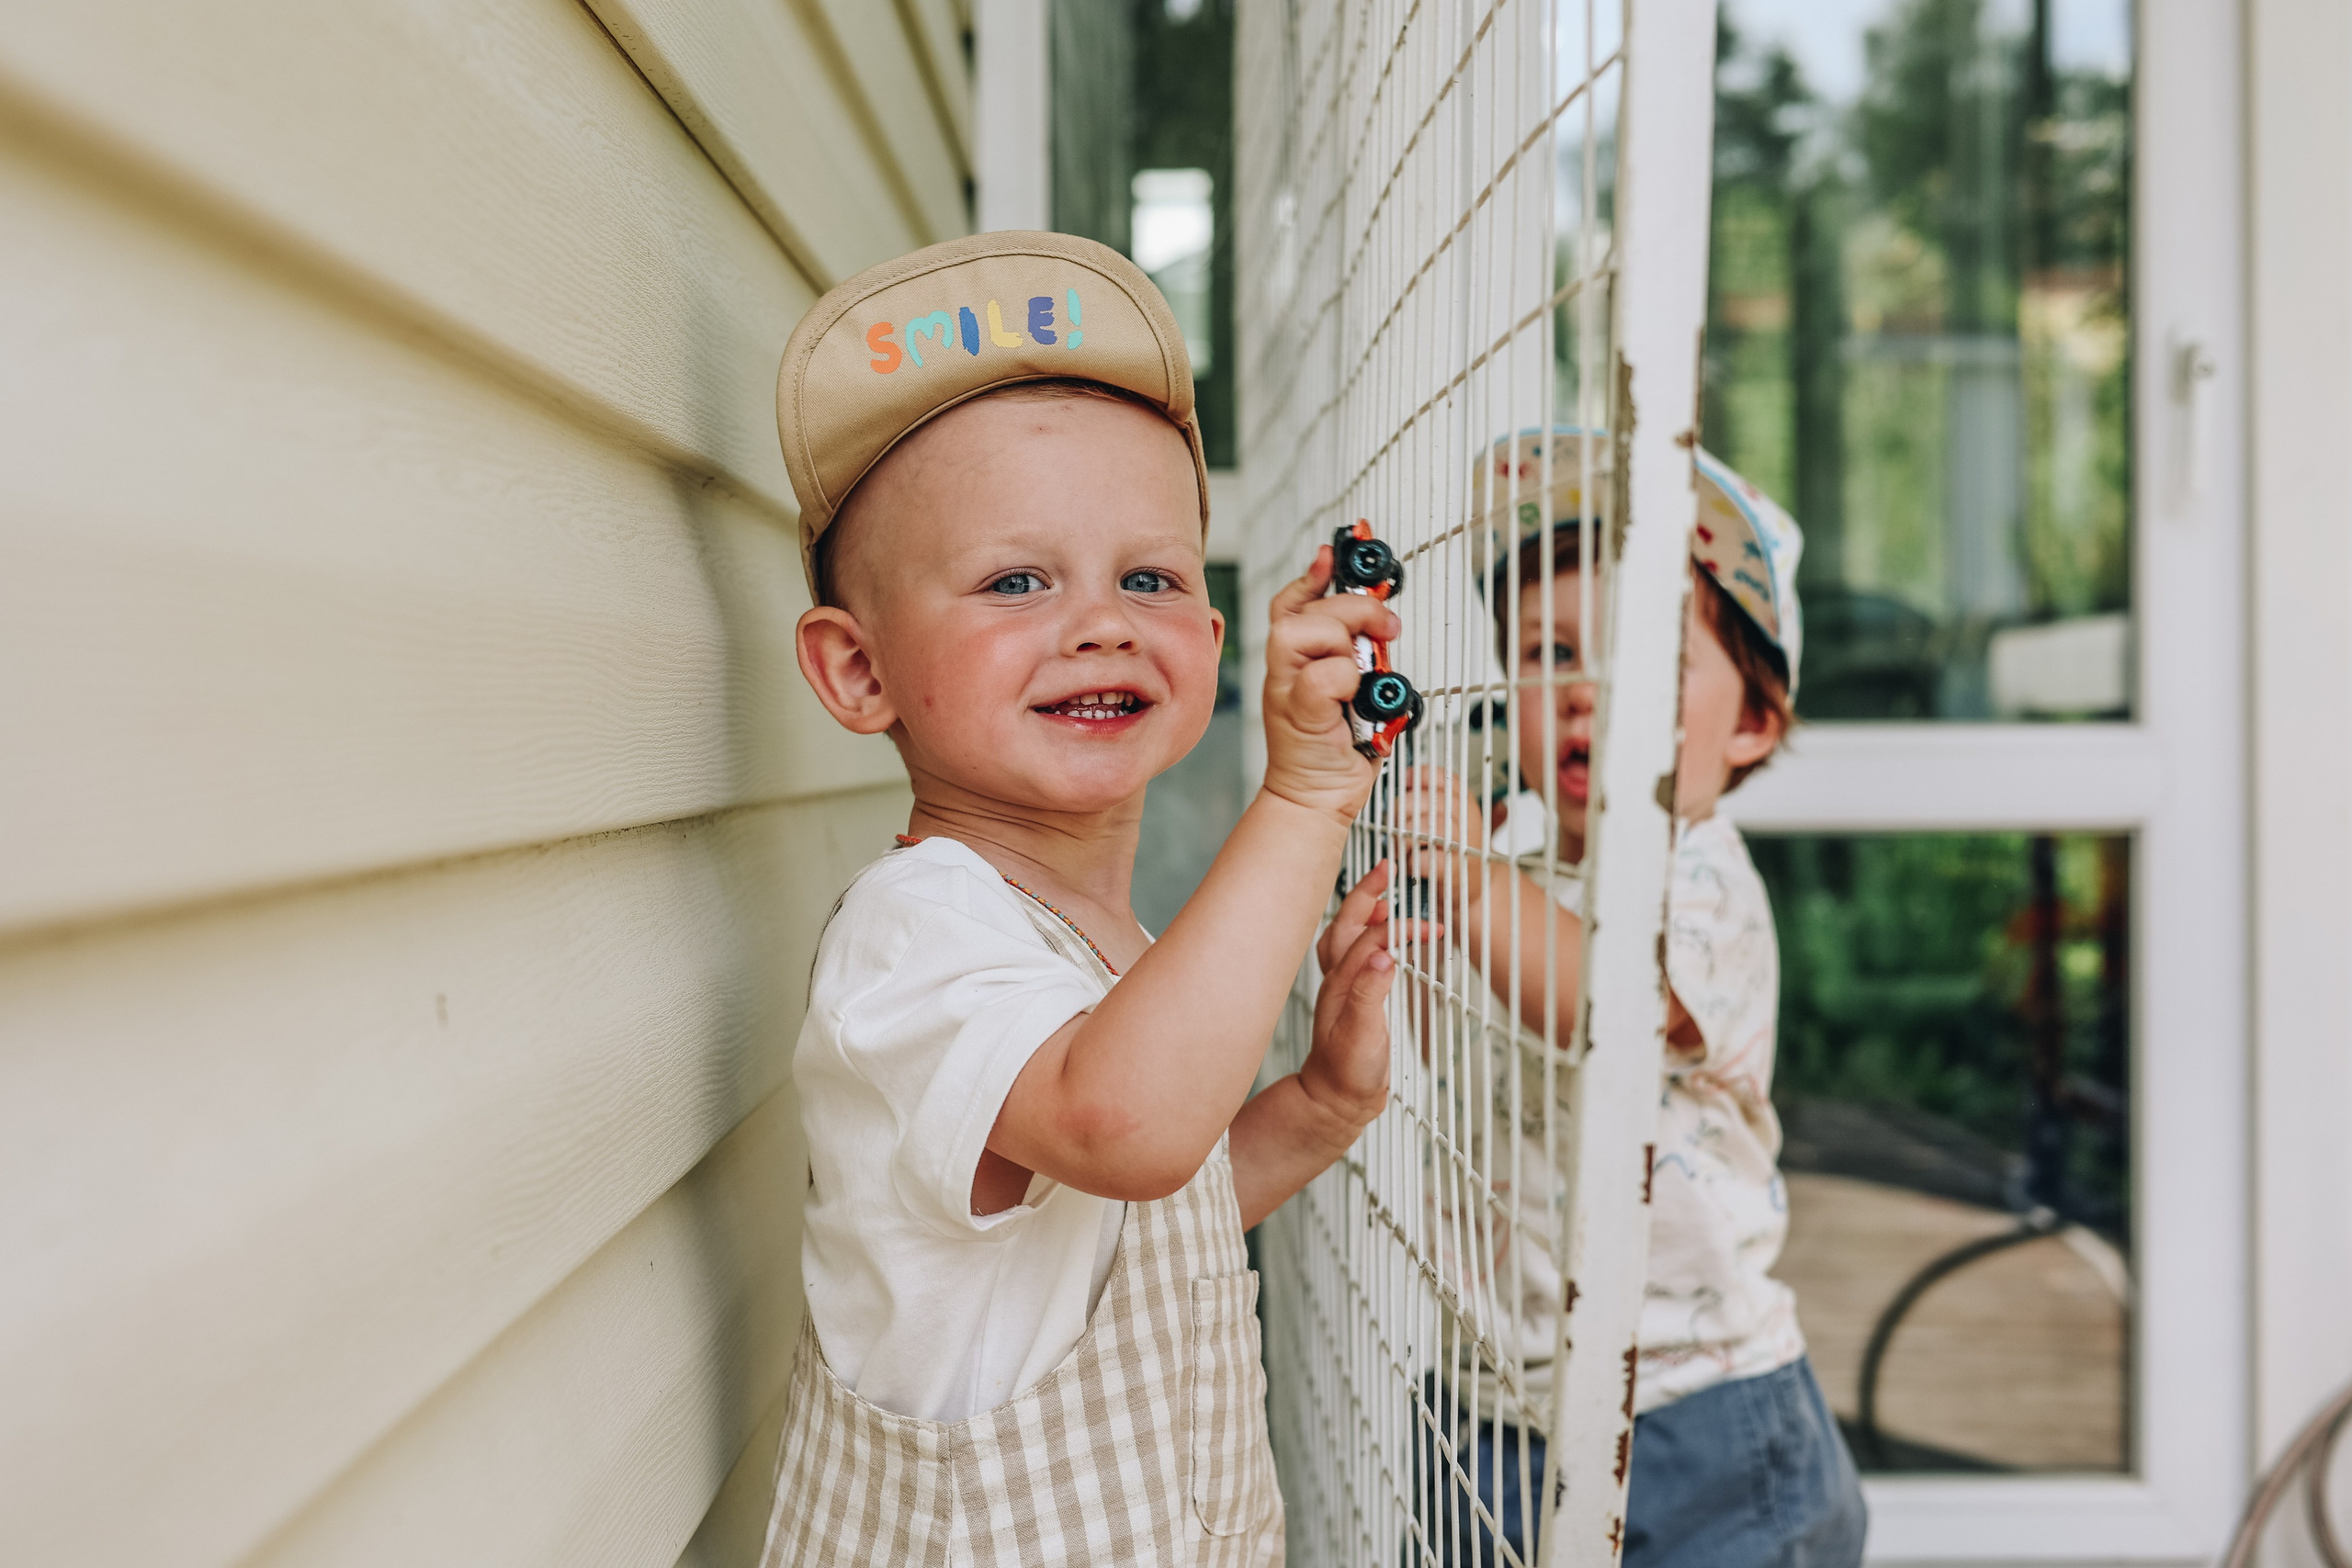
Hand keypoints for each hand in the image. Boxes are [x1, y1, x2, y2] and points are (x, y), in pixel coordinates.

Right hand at [1259, 545, 1399, 824]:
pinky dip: (1345, 679)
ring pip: (1304, 633)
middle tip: (1387, 626)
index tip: (1331, 554)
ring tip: (1364, 668)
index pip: (1292, 604)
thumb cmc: (1337, 749)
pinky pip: (1321, 677)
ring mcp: (1285, 690)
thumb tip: (1382, 625)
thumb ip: (1361, 656)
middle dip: (1354, 607)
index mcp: (1296, 660)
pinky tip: (1353, 698)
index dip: (1312, 576)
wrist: (1318, 797)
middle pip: (1305, 610)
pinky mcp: (1297, 715)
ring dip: (1344, 641)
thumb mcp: (1356, 691)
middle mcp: (1284, 670)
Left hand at [1302, 863, 1403, 1127]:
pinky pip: (1354, 952)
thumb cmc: (1348, 1073)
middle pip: (1347, 924)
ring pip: (1346, 936)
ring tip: (1385, 895)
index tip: (1428, 925)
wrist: (1335, 1103)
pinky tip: (1381, 935)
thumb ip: (1372, 994)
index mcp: (1342, 982)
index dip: (1398, 927)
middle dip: (1367, 893)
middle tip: (1388, 868)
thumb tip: (1386, 955)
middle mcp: (1338, 979)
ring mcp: (1342, 987)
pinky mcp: (1352, 997)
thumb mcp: (1363, 1035)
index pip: (1371, 939)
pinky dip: (1365, 934)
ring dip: (1363, 910)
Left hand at [1396, 765, 1489, 915]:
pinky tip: (1412, 863)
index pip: (1438, 776)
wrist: (1478, 883)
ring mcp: (1461, 843)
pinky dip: (1410, 862)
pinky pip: (1420, 858)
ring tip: (1404, 847)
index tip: (1407, 785)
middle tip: (1398, 825)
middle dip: (1401, 813)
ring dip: (1403, 839)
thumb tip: (1407, 776)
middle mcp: (1465, 817)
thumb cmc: (1456, 847)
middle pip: (1421, 802)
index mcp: (1464, 800)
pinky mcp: (1452, 869)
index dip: (1417, 778)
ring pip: (1418, 829)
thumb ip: (1430, 795)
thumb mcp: (1450, 814)